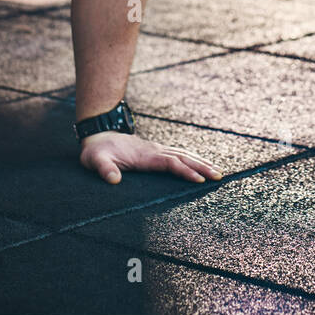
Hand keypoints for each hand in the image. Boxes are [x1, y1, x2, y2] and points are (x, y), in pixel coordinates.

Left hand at [79, 131, 222, 184]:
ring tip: (218, 171)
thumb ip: (104, 170)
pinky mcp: (156, 152)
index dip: (185, 171)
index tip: (199, 180)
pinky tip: (201, 164)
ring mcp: (157, 150)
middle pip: (183, 157)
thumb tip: (113, 180)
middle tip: (219, 176)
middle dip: (202, 167)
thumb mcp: (95, 161)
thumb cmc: (97, 151)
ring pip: (184, 155)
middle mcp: (155, 151)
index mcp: (145, 156)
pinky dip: (193, 159)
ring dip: (201, 162)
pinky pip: (179, 155)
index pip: (170, 163)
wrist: (98, 134)